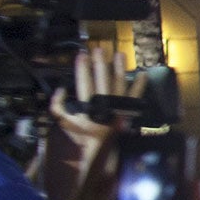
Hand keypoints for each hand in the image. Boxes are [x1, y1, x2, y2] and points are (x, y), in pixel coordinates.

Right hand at [51, 43, 146, 163]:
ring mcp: (117, 109)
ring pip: (120, 85)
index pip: (84, 84)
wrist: (94, 149)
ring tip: (120, 54)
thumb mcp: (61, 120)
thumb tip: (61, 88)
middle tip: (99, 49)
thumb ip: (57, 104)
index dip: (82, 68)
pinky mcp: (126, 112)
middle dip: (100, 64)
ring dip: (120, 69)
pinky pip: (134, 98)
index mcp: (87, 108)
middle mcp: (104, 107)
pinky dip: (139, 86)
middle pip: (103, 81)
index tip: (81, 54)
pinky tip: (143, 74)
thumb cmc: (77, 132)